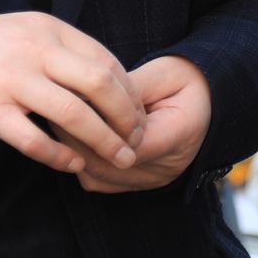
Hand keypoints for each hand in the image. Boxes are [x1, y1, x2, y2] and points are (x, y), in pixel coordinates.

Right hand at [0, 12, 144, 174]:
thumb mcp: (25, 31)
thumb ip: (62, 49)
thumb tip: (107, 77)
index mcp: (49, 29)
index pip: (106, 61)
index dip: (130, 93)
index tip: (140, 116)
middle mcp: (35, 50)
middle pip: (100, 85)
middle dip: (128, 118)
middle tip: (138, 140)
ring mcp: (11, 79)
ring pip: (74, 115)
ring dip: (104, 142)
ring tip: (120, 159)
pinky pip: (33, 140)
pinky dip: (60, 156)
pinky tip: (74, 166)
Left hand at [68, 55, 210, 192]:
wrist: (206, 102)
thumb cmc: (186, 82)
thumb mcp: (166, 73)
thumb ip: (132, 87)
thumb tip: (92, 93)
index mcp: (180, 135)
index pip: (129, 143)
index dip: (96, 126)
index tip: (71, 103)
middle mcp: (165, 168)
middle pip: (108, 165)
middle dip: (77, 138)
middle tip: (51, 110)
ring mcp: (150, 181)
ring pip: (99, 177)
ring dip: (74, 151)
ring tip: (55, 120)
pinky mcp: (135, 184)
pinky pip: (98, 181)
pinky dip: (80, 160)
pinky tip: (68, 136)